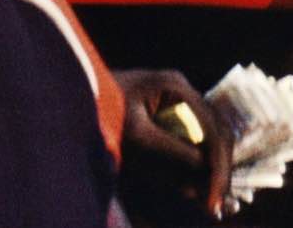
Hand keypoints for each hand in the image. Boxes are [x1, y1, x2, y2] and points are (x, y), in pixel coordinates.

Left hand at [115, 68, 232, 220]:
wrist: (74, 96)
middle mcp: (183, 91)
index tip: (213, 198)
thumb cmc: (101, 110)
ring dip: (209, 170)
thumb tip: (207, 172)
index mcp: (176, 87)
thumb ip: (173, 152)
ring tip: (204, 200)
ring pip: (208, 138)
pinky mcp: (169, 114)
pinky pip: (192, 140)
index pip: (212, 128)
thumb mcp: (137, 135)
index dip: (217, 166)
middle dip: (217, 171)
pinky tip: (189, 187)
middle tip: (213, 205)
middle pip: (216, 133)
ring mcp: (177, 101)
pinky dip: (194, 164)